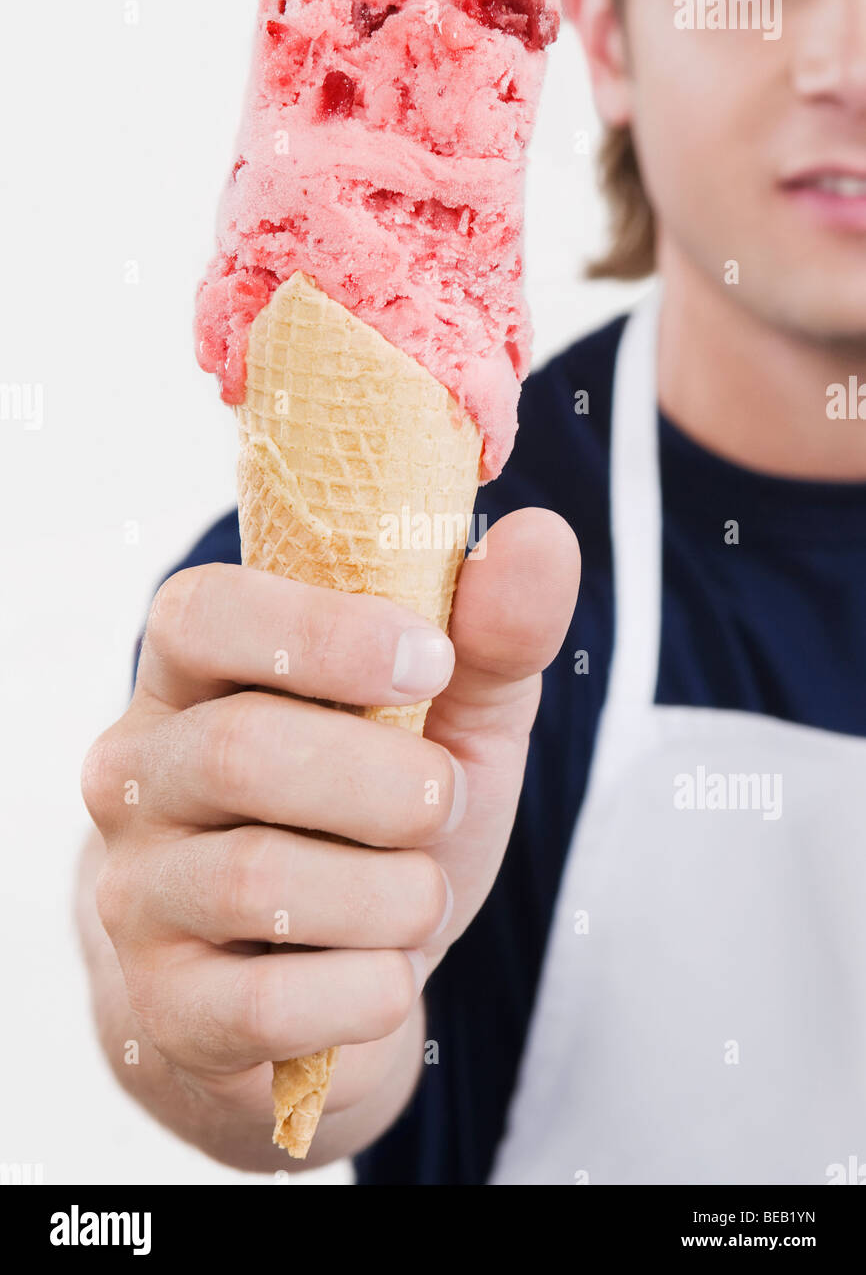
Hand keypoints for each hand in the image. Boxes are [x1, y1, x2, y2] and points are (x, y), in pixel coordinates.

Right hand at [80, 507, 579, 1161]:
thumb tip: (545, 536)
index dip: (323, 632)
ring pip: (261, 881)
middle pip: (242, 750)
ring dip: (395, 893)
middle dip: (390, 784)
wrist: (319, 981)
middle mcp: (136, 774)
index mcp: (192, 676)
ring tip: (417, 894)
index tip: (432, 661)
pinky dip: (370, 989)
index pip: (203, 614)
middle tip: (441, 801)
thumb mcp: (446, 721)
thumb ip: (490, 636)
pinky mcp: (161, 1006)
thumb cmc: (377, 822)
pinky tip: (383, 972)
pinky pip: (272, 1004)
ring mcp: (135, 893)